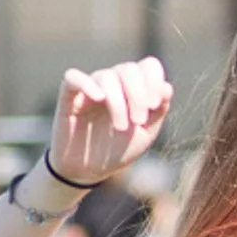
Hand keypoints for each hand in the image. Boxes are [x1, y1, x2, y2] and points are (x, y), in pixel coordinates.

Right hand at [49, 58, 171, 186]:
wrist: (89, 170)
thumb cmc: (119, 149)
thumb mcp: (146, 134)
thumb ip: (158, 112)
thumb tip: (167, 87)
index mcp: (135, 87)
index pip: (148, 66)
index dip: (154, 80)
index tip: (154, 106)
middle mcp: (114, 82)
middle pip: (129, 69)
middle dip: (137, 95)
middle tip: (138, 121)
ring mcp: (91, 87)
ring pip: (106, 76)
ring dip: (118, 102)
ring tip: (120, 127)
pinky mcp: (69, 96)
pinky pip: (73, 77)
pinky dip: (86, 84)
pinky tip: (99, 98)